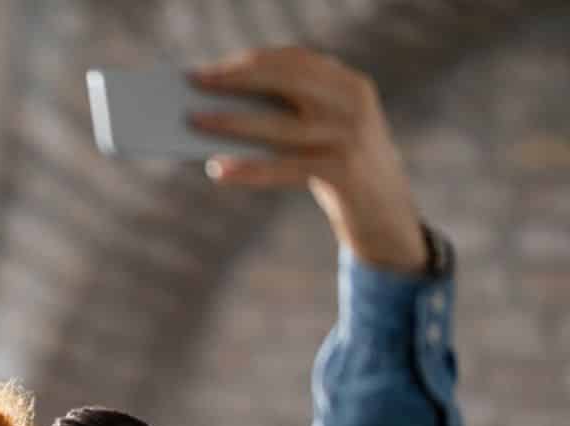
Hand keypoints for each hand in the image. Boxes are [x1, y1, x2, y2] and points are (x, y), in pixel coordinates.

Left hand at [189, 47, 425, 272]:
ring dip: (232, 122)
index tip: (210, 67)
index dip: (250, 61)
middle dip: (237, 79)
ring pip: (280, 126)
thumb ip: (287, 113)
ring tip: (194, 121)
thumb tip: (219, 106)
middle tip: (195, 83)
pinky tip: (217, 170)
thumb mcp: (321, 130)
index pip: (295, 60)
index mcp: (349, 84)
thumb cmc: (337, 164)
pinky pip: (284, 169)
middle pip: (287, 82)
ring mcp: (351, 137)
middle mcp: (354, 103)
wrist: (386, 211)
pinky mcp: (344, 172)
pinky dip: (248, 170)